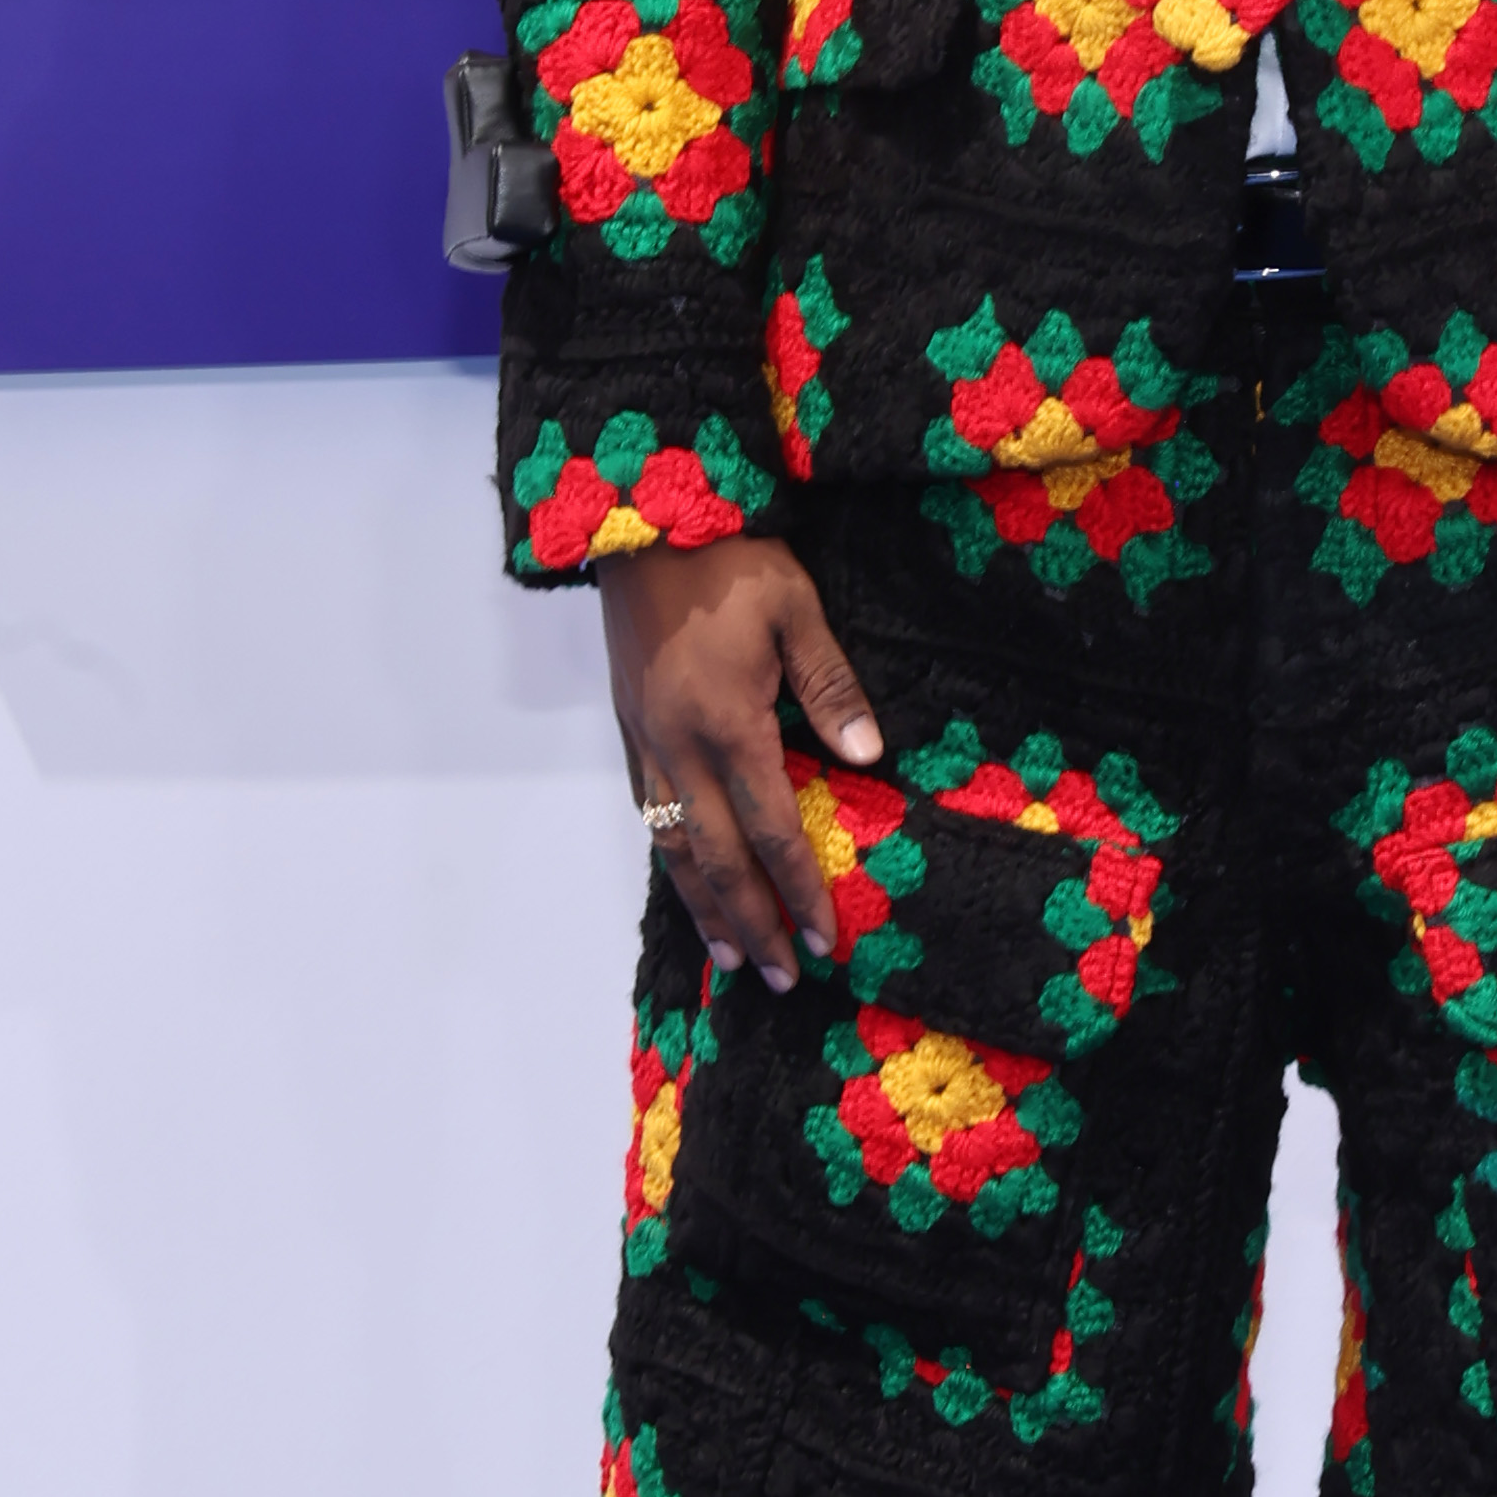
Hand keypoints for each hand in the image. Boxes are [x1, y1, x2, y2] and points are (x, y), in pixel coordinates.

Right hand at [603, 539, 882, 995]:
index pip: (771, 831)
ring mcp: (648, 741)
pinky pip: (646, 811)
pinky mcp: (629, 725)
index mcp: (729, 724)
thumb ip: (830, 688)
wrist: (643, 518)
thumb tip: (867, 756)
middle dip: (750, 924)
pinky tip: (685, 878)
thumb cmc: (729, 560)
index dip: (799, 892)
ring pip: (673, 845)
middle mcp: (680, 747)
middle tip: (776, 977)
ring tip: (727, 954)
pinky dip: (667, 857)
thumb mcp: (796, 611)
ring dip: (702, 905)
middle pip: (718, 859)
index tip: (823, 940)